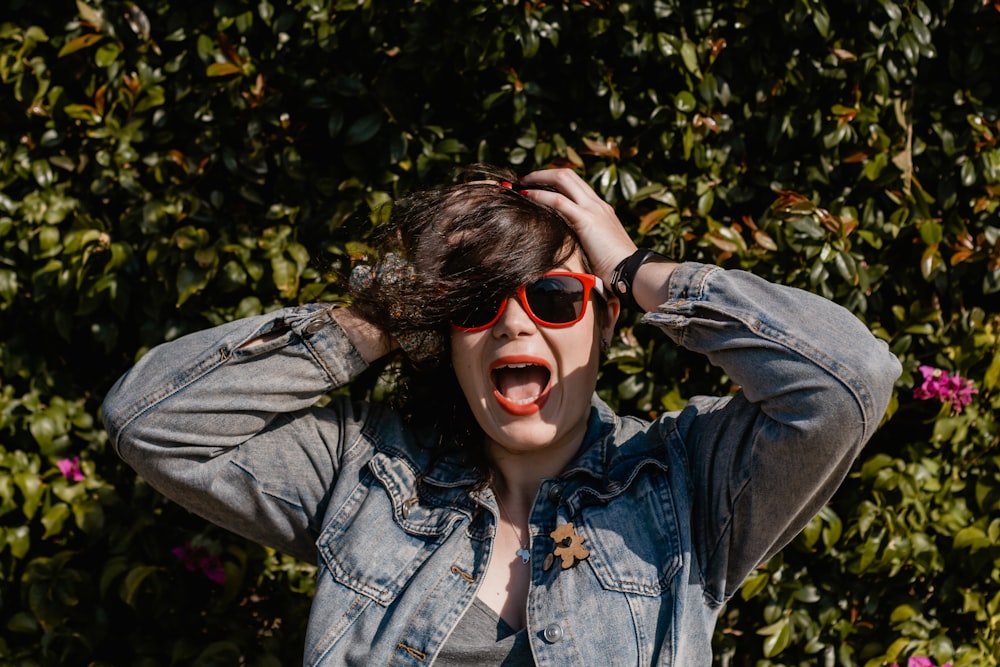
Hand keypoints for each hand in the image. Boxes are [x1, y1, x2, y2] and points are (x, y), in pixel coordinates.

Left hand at [518, 168, 636, 284]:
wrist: (632, 271)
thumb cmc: (615, 267)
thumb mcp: (597, 247)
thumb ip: (583, 240)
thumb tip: (566, 246)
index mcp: (600, 208)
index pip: (575, 183)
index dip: (554, 180)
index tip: (536, 185)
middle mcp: (596, 204)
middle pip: (567, 175)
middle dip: (543, 173)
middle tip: (524, 179)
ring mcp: (593, 209)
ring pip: (563, 179)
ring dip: (539, 178)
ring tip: (521, 184)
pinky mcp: (587, 220)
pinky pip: (559, 201)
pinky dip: (540, 195)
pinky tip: (526, 196)